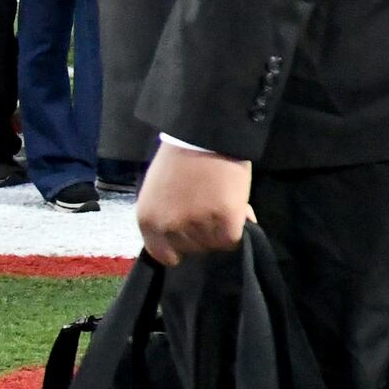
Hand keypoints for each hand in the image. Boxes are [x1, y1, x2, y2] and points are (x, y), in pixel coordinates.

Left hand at [133, 143, 251, 264]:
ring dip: (221, 229)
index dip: (179, 248)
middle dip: (202, 235)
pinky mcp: (226, 219)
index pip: (164, 255)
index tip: (189, 237)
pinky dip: (238, 226)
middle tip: (210, 212)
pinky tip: (237, 210)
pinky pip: (233, 238)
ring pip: (214, 244)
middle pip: (193, 249)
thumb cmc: (179, 158)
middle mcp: (171, 227)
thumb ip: (166, 216)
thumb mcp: (158, 191)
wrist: (205, 134)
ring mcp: (199, 224)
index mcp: (149, 220)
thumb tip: (186, 237)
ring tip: (224, 205)